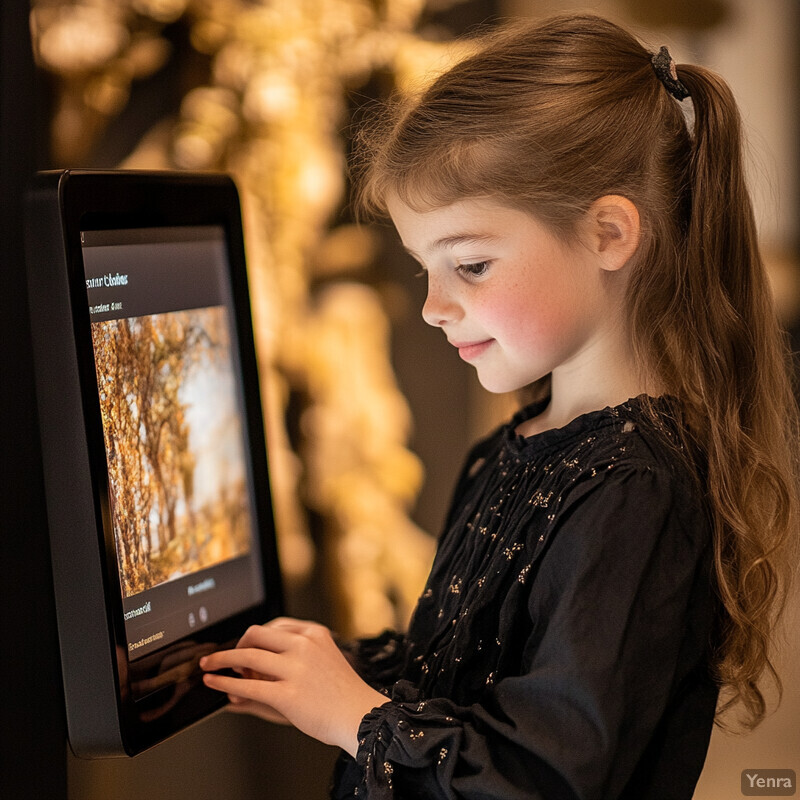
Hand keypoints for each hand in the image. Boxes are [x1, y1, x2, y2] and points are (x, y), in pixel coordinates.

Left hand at [200, 618, 387, 755]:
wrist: (361, 716)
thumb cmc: (341, 693)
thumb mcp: (320, 663)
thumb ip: (288, 659)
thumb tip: (257, 660)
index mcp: (314, 633)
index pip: (274, 624)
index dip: (255, 637)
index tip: (244, 647)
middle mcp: (304, 645)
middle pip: (257, 634)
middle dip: (236, 645)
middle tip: (223, 658)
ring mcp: (296, 669)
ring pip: (248, 655)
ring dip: (222, 660)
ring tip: (208, 667)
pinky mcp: (287, 694)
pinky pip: (247, 685)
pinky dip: (225, 683)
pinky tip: (215, 684)